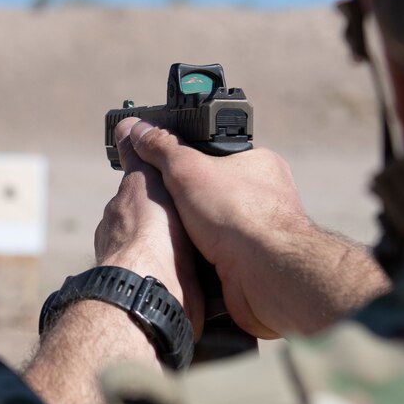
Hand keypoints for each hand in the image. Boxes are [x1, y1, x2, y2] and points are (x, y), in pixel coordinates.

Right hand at [113, 117, 386, 337]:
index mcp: (258, 163)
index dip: (186, 159)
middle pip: (211, 192)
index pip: (216, 152)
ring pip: (213, 226)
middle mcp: (263, 196)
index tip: (161, 165)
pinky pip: (217, 255)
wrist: (264, 274)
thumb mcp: (188, 169)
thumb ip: (162, 148)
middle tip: (159, 203)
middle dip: (185, 201)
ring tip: (166, 233)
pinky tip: (184, 258)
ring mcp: (259, 231)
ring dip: (191, 232)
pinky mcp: (252, 262)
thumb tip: (139, 130)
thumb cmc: (238, 216)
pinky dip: (200, 257)